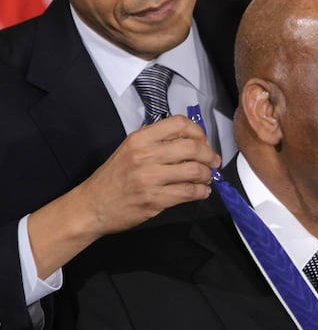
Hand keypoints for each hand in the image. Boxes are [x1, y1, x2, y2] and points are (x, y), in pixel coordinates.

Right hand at [80, 115, 219, 234]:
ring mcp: (149, 178)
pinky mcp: (154, 199)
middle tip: (213, 162)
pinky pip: (188, 192)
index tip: (203, 142)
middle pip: (192, 147)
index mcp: (139, 138)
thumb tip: (192, 142)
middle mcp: (144, 155)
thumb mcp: (129, 150)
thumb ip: (156, 143)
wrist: (92, 206)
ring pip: (194, 170)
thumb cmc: (113, 178)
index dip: (198, 132)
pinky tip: (202, 192)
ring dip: (207, 175)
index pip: (179, 123)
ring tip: (207, 178)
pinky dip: (202, 191)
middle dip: (209, 155)